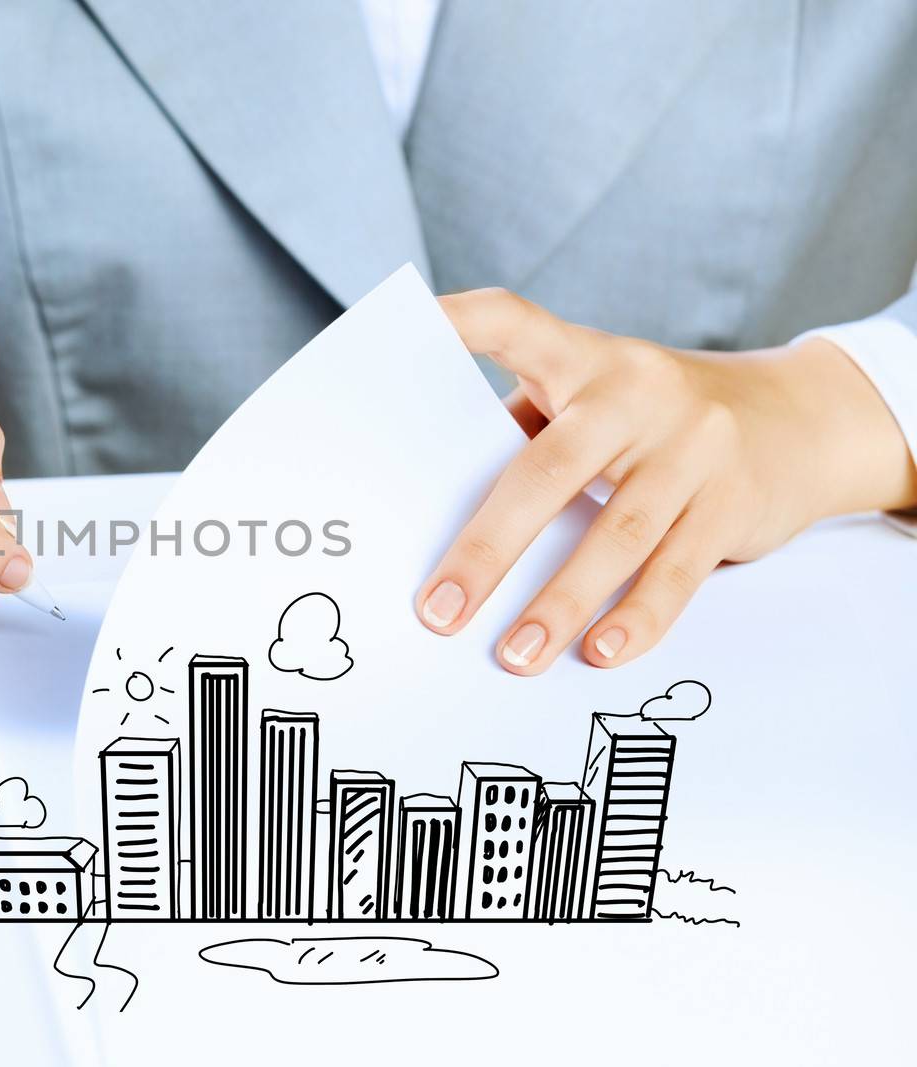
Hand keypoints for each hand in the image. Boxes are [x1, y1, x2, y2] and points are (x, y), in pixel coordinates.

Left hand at [417, 289, 916, 674]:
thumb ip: (527, 430)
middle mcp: (638, 394)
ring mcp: (693, 447)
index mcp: (585, 359)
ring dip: (559, 604)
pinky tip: (600, 651)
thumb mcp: (593, 399)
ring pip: (617, 534)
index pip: (517, 322)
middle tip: (439, 611)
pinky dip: (636, 617)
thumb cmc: (652, 419)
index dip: (466, 320)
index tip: (413, 323)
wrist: (803, 417)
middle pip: (550, 470)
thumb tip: (435, 502)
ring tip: (514, 656)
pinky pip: (677, 570)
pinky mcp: (734, 502)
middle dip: (489, 548)